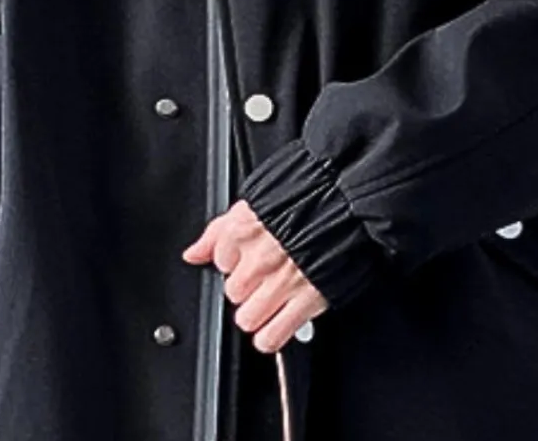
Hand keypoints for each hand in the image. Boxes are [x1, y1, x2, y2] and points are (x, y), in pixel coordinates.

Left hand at [182, 199, 328, 352]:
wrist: (344, 203)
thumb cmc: (302, 201)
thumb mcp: (252, 206)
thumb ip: (217, 232)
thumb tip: (193, 254)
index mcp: (243, 231)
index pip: (218, 263)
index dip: (234, 263)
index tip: (247, 260)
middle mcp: (258, 259)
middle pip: (232, 293)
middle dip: (245, 288)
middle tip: (261, 279)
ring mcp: (280, 283)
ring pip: (246, 319)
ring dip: (255, 314)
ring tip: (269, 301)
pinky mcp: (305, 302)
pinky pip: (271, 337)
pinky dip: (270, 337)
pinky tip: (274, 326)